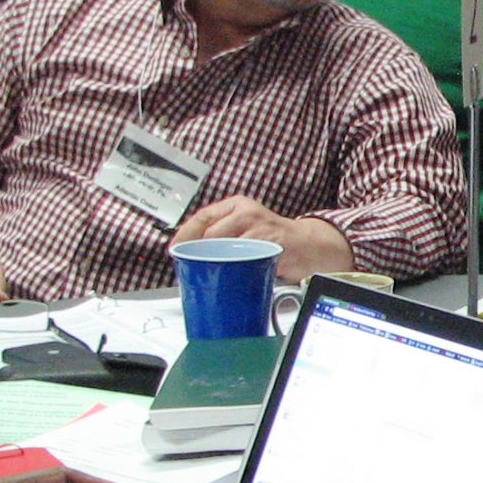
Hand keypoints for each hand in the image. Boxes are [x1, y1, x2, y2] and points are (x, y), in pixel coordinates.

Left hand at [171, 195, 354, 281]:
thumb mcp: (246, 229)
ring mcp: (259, 227)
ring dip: (215, 263)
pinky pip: (245, 259)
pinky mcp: (271, 244)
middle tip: (192, 268)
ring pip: (224, 247)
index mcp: (237, 206)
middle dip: (197, 253)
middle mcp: (246, 212)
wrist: (309, 245)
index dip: (184, 234)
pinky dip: (236, 269)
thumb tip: (190, 252)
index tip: (173, 249)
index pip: (202, 217)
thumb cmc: (274, 240)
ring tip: (212, 274)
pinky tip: (234, 275)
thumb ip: (222, 235)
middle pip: (209, 234)